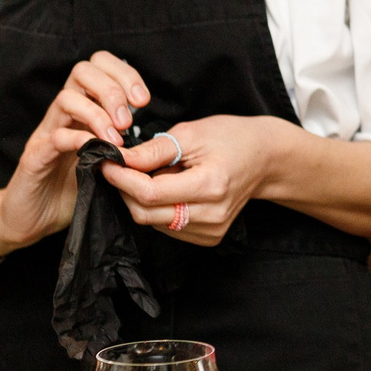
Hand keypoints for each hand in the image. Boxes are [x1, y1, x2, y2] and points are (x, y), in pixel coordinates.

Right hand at [0, 53, 153, 250]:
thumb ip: (125, 145)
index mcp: (83, 109)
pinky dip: (78, 138)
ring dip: (97, 113)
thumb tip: (158, 140)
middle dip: (111, 89)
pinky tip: (95, 149)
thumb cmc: (72, 189)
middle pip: (83, 71)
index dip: (124, 74)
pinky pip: (55, 136)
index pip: (99, 67)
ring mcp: (47, 133)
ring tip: (116, 138)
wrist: (32, 220)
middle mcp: (63, 115)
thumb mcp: (106, 162)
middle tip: (128, 120)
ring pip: (66, 97)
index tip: (143, 100)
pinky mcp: (34, 157)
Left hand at [103, 114, 284, 246]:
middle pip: (147, 213)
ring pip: (153, 223)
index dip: (121, 178)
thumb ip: (153, 150)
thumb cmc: (231, 138)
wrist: (264, 159)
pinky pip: (167, 228)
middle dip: (124, 190)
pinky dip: (156, 209)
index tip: (106, 162)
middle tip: (117, 167)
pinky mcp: (209, 238)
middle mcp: (212, 215)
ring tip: (149, 174)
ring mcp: (211, 231)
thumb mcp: (191, 133)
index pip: (150, 193)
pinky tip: (166, 189)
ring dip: (140, 200)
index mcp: (210, 185)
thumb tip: (119, 160)